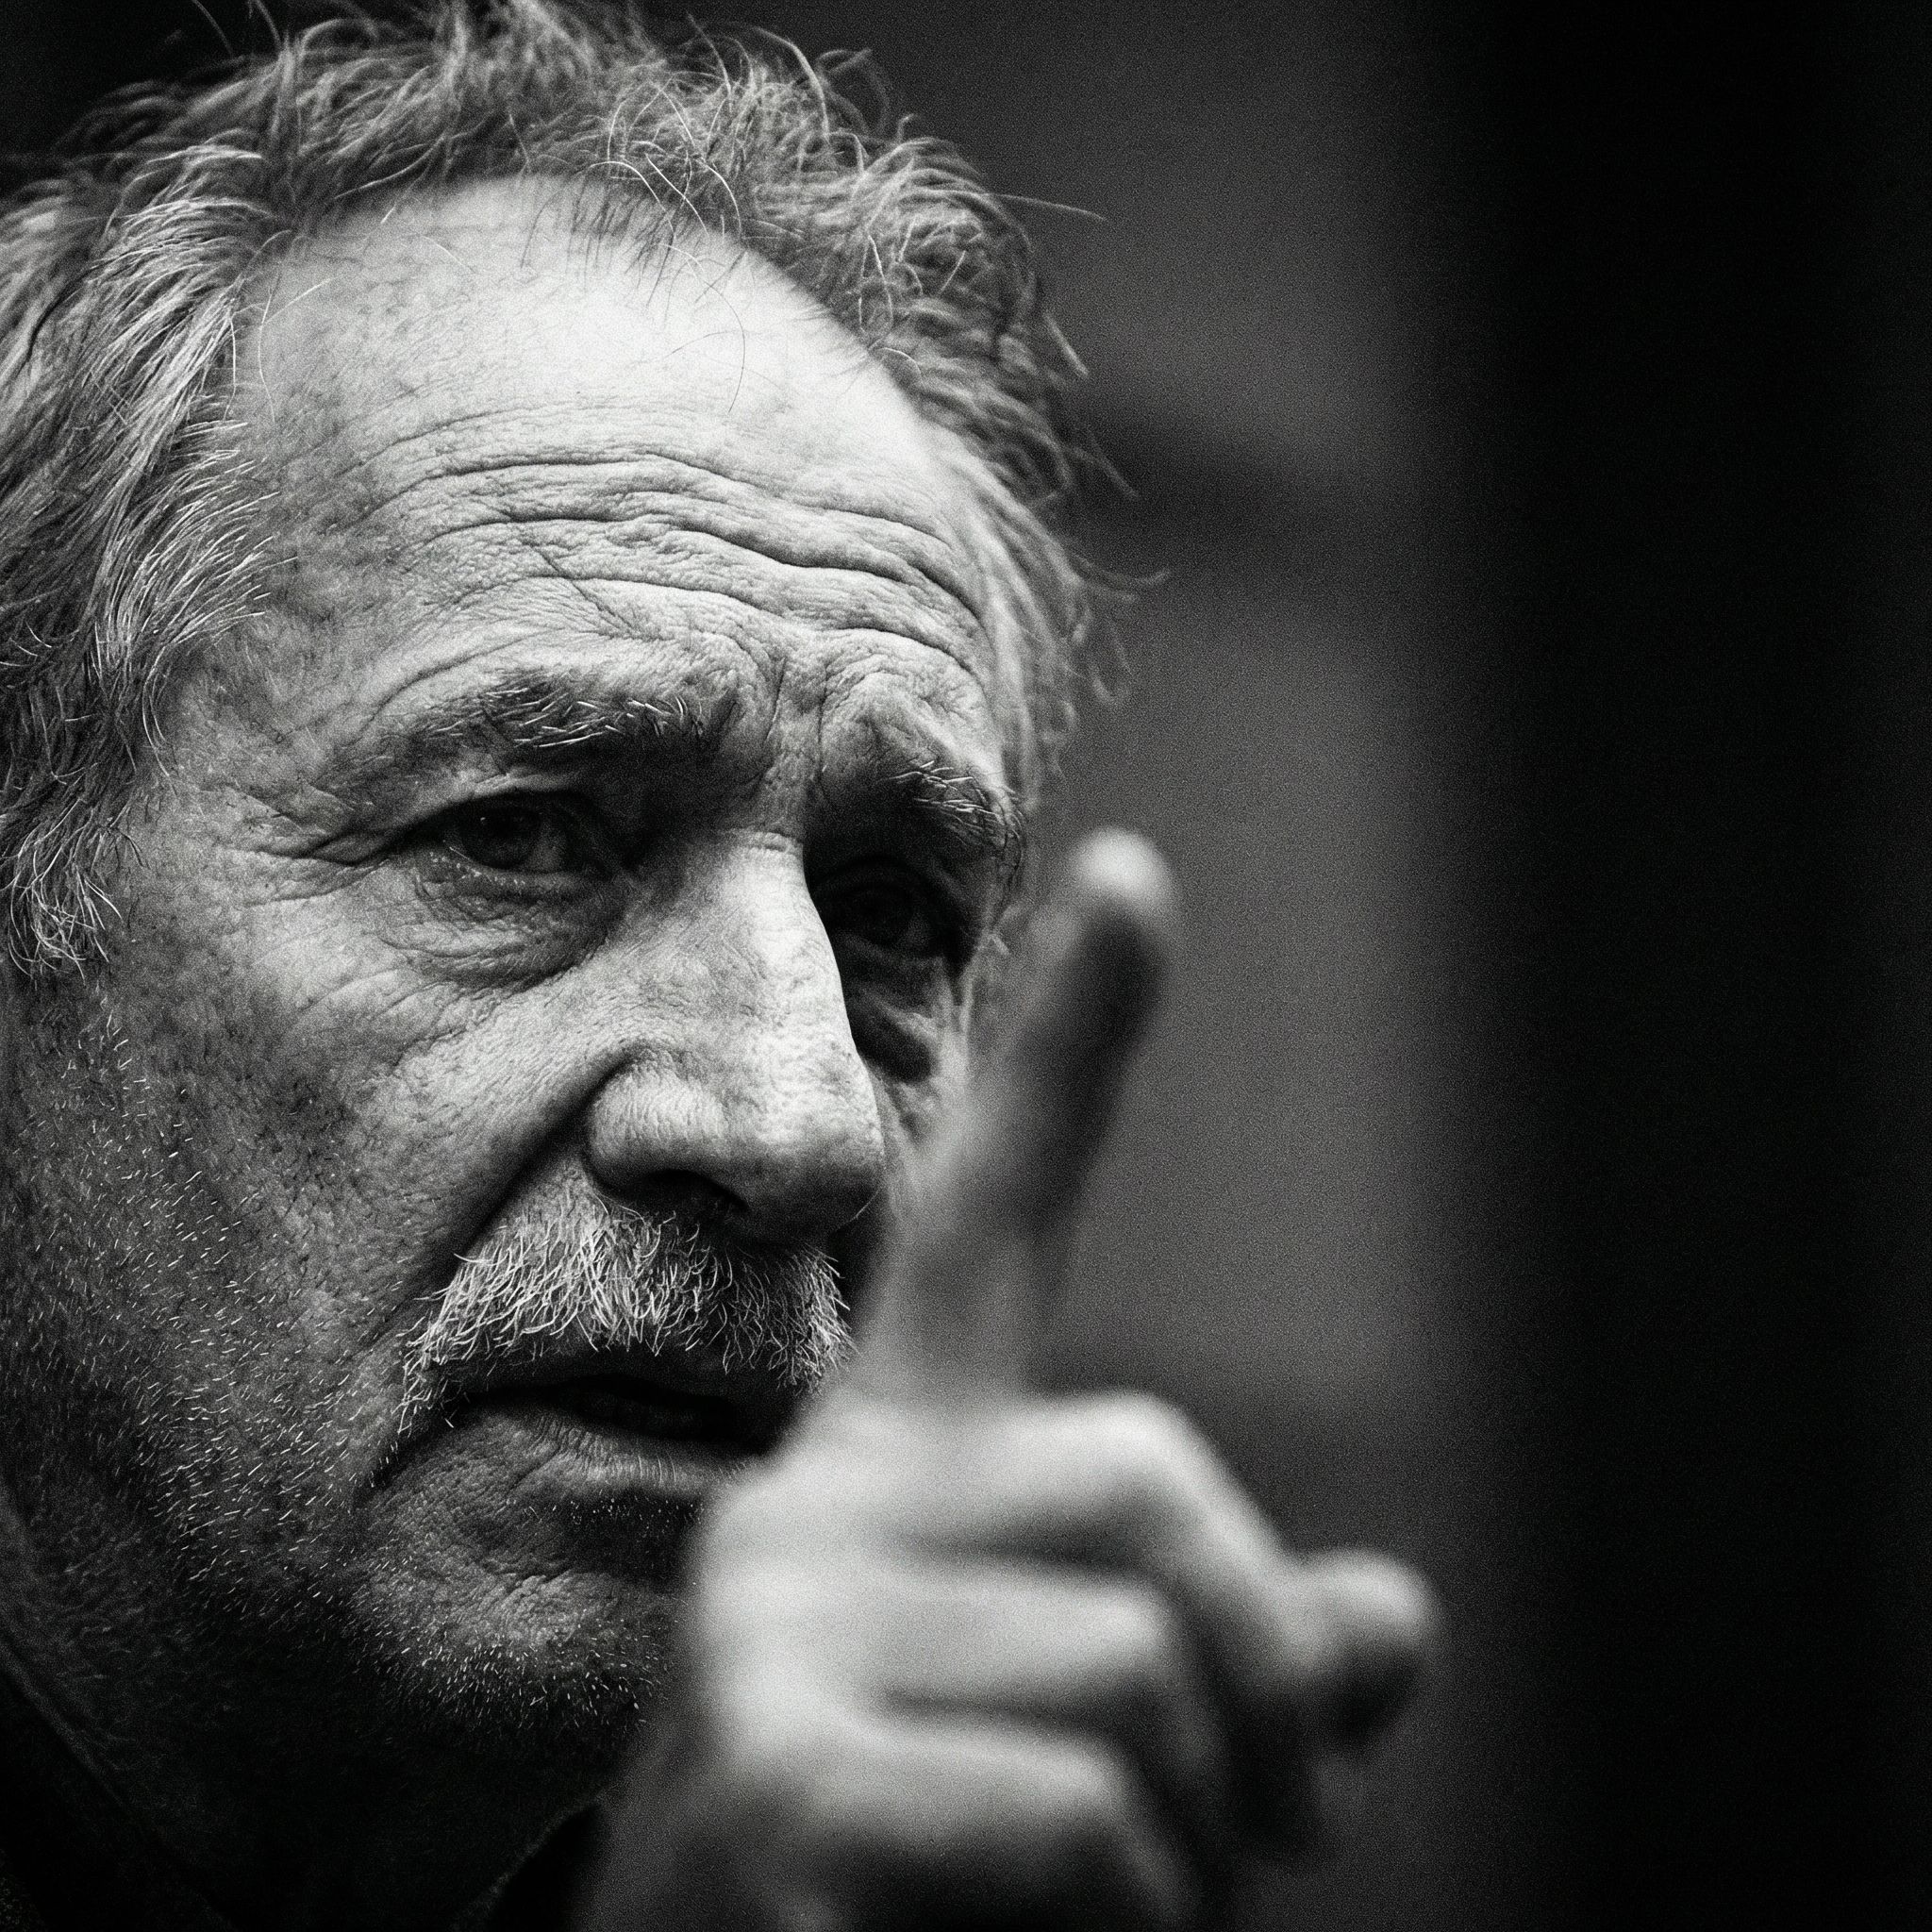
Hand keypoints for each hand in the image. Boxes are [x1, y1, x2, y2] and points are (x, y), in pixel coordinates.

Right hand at [578, 831, 1439, 1930]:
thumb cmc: (936, 1893)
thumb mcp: (1108, 1755)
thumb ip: (1236, 1664)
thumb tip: (1395, 1619)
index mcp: (897, 1467)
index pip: (987, 1215)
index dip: (1071, 1045)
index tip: (1133, 872)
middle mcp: (815, 1502)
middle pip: (1151, 1477)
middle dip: (1256, 1686)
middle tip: (1248, 1838)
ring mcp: (773, 1620)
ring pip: (1141, 1665)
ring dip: (1203, 1835)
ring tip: (1110, 1903)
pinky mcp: (770, 1764)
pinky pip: (1084, 1812)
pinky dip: (1130, 1922)